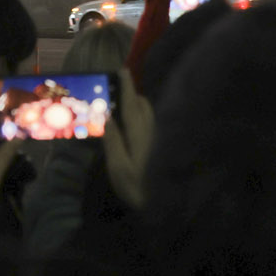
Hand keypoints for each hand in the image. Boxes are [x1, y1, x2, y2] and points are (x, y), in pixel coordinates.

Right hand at [103, 68, 152, 208]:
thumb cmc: (139, 188)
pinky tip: (136, 130)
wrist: (168, 206)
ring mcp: (160, 138)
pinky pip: (152, 124)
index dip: (127, 86)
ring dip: (138, 108)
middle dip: (132, 97)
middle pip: (143, 106)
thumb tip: (107, 115)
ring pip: (150, 114)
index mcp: (139, 133)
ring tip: (125, 112)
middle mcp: (152, 131)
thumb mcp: (119, 167)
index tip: (122, 69)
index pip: (132, 103)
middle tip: (118, 95)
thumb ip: (113, 141)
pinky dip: (143, 119)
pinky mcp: (165, 147)